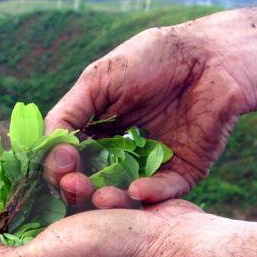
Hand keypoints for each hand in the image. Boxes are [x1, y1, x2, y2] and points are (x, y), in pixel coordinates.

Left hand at [0, 200, 204, 256]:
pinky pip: (79, 207)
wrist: (171, 243)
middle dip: (28, 203)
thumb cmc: (106, 253)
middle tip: (31, 181)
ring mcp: (78, 253)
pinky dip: (85, 196)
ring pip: (51, 213)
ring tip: (80, 185)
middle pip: (20, 233)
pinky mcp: (100, 232)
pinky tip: (103, 195)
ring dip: (62, 194)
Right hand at [42, 25, 249, 208]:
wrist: (211, 56)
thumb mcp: (97, 81)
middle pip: (91, 185)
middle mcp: (118, 156)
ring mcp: (149, 167)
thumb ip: (67, 115)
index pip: (68, 162)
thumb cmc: (151, 59)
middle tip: (73, 187)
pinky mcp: (181, 174)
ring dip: (111, 201)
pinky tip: (137, 190)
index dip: (58, 169)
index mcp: (95, 134)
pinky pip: (163, 193)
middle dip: (79, 189)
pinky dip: (149, 194)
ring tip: (101, 198)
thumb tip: (45, 151)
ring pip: (125, 196)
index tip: (59, 167)